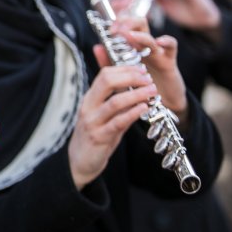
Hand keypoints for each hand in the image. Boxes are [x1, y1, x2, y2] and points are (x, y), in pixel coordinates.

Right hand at [69, 53, 158, 188]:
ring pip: (115, 102)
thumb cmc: (95, 136)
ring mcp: (92, 121)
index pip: (104, 74)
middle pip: (107, 81)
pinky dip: (133, 113)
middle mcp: (88, 106)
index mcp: (90, 98)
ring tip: (152, 92)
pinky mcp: (99, 136)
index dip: (125, 69)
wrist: (79, 162)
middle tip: (148, 79)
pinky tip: (144, 109)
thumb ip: (117, 101)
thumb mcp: (103, 115)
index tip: (142, 70)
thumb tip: (136, 87)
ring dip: (137, 94)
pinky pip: (118, 122)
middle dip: (131, 77)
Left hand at [110, 18, 187, 120]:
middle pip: (138, 23)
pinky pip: (172, 46)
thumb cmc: (141, 87)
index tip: (110, 29)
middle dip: (127, 22)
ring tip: (130, 36)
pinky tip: (159, 42)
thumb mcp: (121, 75)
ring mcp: (157, 52)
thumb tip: (97, 47)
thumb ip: (109, 61)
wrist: (161, 103)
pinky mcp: (168, 61)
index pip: (125, 25)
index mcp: (131, 47)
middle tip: (117, 31)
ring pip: (150, 35)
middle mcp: (143, 46)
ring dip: (139, 35)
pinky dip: (167, 41)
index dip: (117, 22)